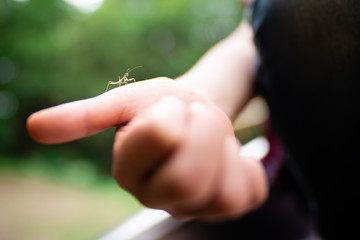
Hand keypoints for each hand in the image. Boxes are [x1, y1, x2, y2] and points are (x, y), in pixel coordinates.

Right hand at [27, 77, 267, 219]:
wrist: (197, 114)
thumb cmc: (164, 107)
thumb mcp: (128, 101)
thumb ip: (86, 116)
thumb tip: (35, 128)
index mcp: (130, 172)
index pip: (149, 156)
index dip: (167, 122)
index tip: (172, 106)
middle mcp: (160, 198)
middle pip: (185, 183)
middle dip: (202, 135)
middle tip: (198, 115)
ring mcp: (197, 207)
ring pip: (221, 192)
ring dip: (224, 146)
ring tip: (213, 133)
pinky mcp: (229, 206)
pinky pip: (250, 192)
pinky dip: (246, 164)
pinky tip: (230, 156)